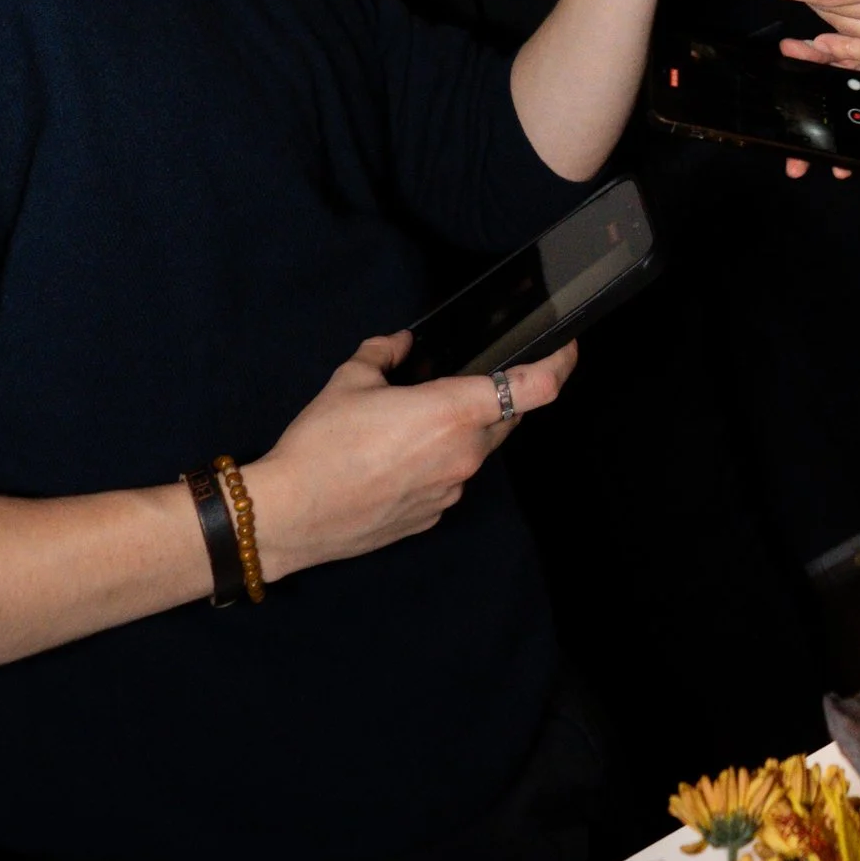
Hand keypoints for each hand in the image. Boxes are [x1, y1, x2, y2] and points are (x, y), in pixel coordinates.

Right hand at [244, 331, 574, 580]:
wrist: (292, 514)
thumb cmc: (321, 445)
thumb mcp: (350, 380)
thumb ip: (383, 353)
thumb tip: (400, 344)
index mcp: (453, 412)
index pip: (535, 388)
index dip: (560, 364)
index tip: (567, 349)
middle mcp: (464, 455)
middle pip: (506, 418)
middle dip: (495, 397)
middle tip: (459, 382)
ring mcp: (451, 491)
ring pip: (476, 450)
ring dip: (460, 432)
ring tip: (410, 423)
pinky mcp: (433, 516)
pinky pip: (450, 479)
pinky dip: (437, 462)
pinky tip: (396, 457)